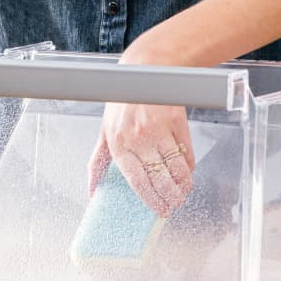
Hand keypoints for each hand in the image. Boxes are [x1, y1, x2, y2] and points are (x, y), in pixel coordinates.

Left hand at [88, 102, 195, 217]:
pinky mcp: (176, 121)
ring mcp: (159, 129)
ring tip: (183, 192)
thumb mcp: (104, 131)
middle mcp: (138, 138)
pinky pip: (186, 151)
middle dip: (170, 197)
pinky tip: (187, 173)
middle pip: (159, 177)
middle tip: (174, 205)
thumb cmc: (122, 102)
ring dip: (183, 185)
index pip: (136, 180)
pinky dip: (188, 166)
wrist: (144, 70)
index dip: (150, 199)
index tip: (159, 210)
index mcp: (118, 144)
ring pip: (176, 167)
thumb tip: (92, 191)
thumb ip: (97, 162)